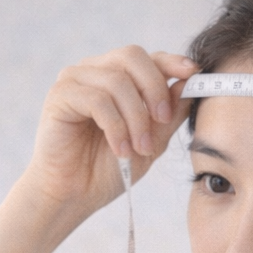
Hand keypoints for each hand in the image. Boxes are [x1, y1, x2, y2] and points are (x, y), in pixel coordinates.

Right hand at [19, 46, 198, 228]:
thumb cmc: (106, 170)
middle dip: (154, 88)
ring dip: (135, 118)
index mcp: (115, 77)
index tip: (193, 73)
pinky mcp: (59, 96)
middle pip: (132, 56)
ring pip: (117, 81)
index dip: (171, 61)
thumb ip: (169, 114)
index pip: (146, 57)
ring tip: (139, 149)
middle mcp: (93, 72)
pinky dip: (115, 126)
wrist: (72, 196)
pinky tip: (120, 149)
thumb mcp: (151, 143)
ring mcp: (73, 81)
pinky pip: (97, 100)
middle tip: (163, 121)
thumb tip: (189, 83)